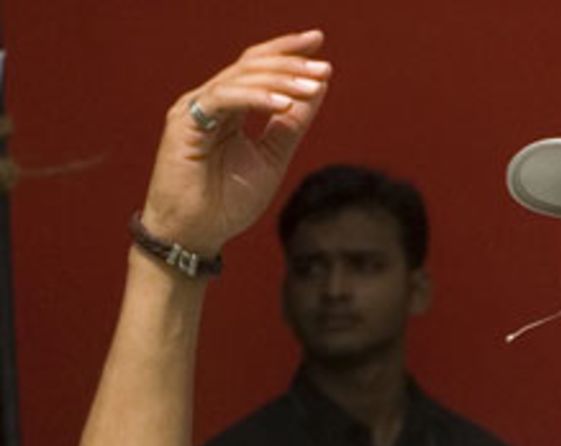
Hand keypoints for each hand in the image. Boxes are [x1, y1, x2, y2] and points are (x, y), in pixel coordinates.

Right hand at [139, 30, 331, 256]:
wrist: (197, 234)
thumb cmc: (228, 202)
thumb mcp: (272, 159)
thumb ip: (292, 125)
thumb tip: (318, 89)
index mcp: (229, 107)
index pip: (257, 67)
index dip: (286, 51)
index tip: (319, 43)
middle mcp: (210, 101)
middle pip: (250, 66)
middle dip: (290, 63)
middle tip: (323, 67)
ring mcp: (194, 108)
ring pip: (240, 79)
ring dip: (280, 81)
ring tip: (312, 86)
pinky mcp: (184, 123)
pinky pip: (223, 99)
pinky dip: (255, 99)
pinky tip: (283, 104)